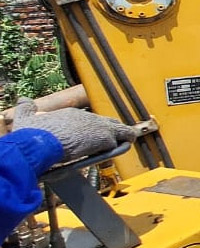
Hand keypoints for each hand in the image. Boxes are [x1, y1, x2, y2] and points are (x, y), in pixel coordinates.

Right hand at [12, 98, 137, 161]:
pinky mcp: (102, 138)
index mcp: (71, 114)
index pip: (89, 120)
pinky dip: (120, 145)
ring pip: (118, 129)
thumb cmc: (31, 134)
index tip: (92, 135)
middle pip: (107, 121)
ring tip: (128, 140)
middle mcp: (87, 117)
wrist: (39, 142)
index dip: (93, 128)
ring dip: (123, 135)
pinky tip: (123, 147)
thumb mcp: (26, 118)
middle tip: (116, 137)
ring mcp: (97, 127)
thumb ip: (27, 109)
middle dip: (113, 129)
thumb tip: (23, 100)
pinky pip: (117, 142)